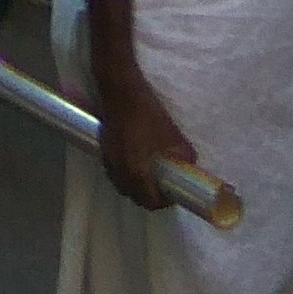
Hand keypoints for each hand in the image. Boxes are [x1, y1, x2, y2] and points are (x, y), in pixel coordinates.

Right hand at [91, 53, 194, 212]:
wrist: (122, 92)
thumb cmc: (150, 115)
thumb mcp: (174, 136)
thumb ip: (183, 157)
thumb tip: (188, 167)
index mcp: (138, 172)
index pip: (150, 201)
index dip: (164, 201)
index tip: (172, 193)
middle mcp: (121, 172)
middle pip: (134, 196)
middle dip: (149, 196)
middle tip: (162, 185)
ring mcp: (110, 161)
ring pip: (122, 185)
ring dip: (135, 186)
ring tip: (148, 176)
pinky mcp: (104, 150)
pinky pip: (114, 172)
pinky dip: (124, 174)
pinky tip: (134, 163)